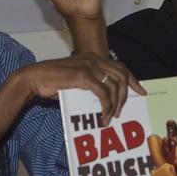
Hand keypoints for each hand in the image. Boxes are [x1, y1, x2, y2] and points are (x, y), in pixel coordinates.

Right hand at [11, 52, 143, 119]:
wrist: (34, 78)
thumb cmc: (52, 81)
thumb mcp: (76, 80)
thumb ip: (91, 84)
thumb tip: (106, 98)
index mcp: (94, 58)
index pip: (120, 67)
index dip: (133, 80)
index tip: (142, 91)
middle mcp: (94, 59)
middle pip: (122, 75)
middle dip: (127, 94)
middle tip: (124, 110)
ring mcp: (89, 65)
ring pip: (114, 86)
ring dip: (115, 105)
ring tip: (110, 117)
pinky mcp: (83, 75)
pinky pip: (103, 94)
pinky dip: (106, 107)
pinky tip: (103, 116)